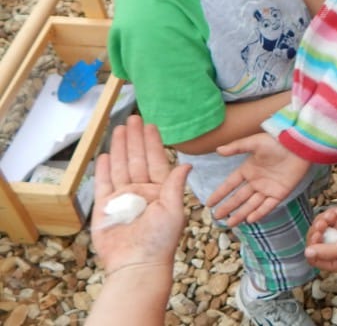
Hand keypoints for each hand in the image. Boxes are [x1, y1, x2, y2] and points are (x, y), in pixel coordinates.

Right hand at [91, 116, 190, 274]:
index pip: (156, 161)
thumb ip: (175, 186)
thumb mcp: (174, 211)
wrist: (137, 265)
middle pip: (137, 159)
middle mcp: (141, 192)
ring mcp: (123, 199)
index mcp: (160, 191)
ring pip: (121, 166)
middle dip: (135, 139)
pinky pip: (103, 184)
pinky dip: (104, 169)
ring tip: (120, 129)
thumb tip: (187, 164)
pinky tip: (106, 154)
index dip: (153, 143)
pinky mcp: (105, 208)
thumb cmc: (160, 241)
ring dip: (121, 148)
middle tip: (133, 118)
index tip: (151, 125)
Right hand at [206, 132, 309, 226]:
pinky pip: (268, 205)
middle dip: (228, 207)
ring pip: (251, 204)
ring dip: (241, 213)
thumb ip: (237, 147)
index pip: (230, 184)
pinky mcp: (280, 193)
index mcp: (248, 169)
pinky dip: (259, 212)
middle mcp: (256, 181)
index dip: (220, 193)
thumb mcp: (255, 142)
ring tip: (230, 223)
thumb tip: (218, 150)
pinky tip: (250, 219)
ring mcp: (268, 188)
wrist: (298, 147)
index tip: (208, 203)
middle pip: (239, 197)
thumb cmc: (277, 142)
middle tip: (216, 217)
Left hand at [304, 200, 336, 270]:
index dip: (312, 248)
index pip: (315, 259)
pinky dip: (330, 213)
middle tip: (323, 224)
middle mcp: (336, 249)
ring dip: (323, 220)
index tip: (317, 236)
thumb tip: (307, 253)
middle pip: (313, 242)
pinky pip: (325, 217)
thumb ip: (327, 252)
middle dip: (316, 231)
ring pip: (318, 228)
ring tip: (334, 215)